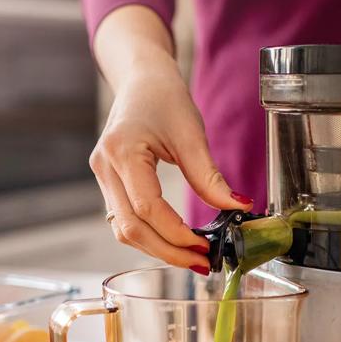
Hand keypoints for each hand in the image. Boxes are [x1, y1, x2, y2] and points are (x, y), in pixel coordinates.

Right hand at [90, 65, 251, 270]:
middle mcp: (104, 168)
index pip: (147, 208)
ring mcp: (102, 177)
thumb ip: (210, 177)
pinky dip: (149, 235)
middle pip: (129, 228)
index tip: (205, 246)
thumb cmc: (164, 98)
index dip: (176, 234)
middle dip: (166, 251)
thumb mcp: (191, 135)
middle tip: (200, 262)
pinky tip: (174, 241)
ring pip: (122, 230)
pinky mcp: (108, 183)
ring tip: (191, 256)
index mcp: (123, 152)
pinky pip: (124, 219)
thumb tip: (238, 208)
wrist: (141, 79)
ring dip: (156, 248)